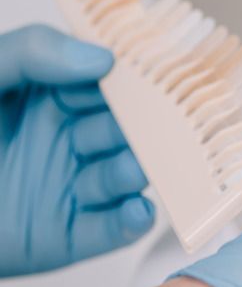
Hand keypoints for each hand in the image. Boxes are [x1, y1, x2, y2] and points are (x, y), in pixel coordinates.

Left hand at [0, 25, 153, 276]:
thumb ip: (32, 51)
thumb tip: (102, 58)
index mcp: (54, 97)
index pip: (111, 82)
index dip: (137, 77)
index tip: (161, 72)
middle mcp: (70, 139)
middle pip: (128, 129)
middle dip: (146, 126)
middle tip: (164, 122)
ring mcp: (72, 186)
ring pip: (125, 176)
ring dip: (137, 170)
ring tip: (130, 165)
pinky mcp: (69, 234)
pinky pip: (114, 229)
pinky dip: (132, 222)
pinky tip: (135, 210)